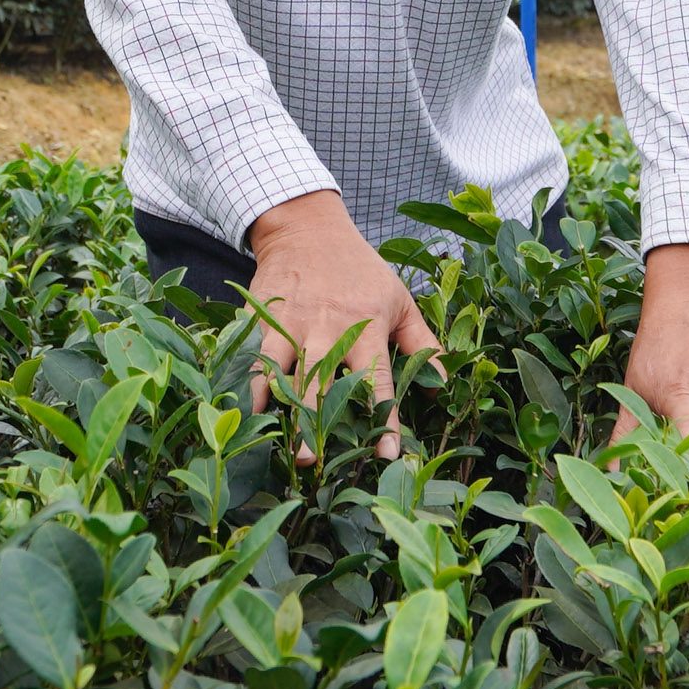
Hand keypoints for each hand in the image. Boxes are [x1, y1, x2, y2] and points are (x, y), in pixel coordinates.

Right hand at [245, 190, 439, 455]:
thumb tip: (444, 384)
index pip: (376, 381)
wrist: (307, 227)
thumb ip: (421, 343)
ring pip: (280, 373)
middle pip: (320, 382)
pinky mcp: (260, 320)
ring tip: (272, 441)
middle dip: (314, 422)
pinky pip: (251, 357)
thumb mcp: (398, 299)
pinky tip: (243, 412)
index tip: (385, 454)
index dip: (382, 419)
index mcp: (365, 328)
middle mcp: (326, 330)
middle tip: (311, 461)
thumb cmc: (359, 270)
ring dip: (277, 408)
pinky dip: (246, 385)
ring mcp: (289, 325)